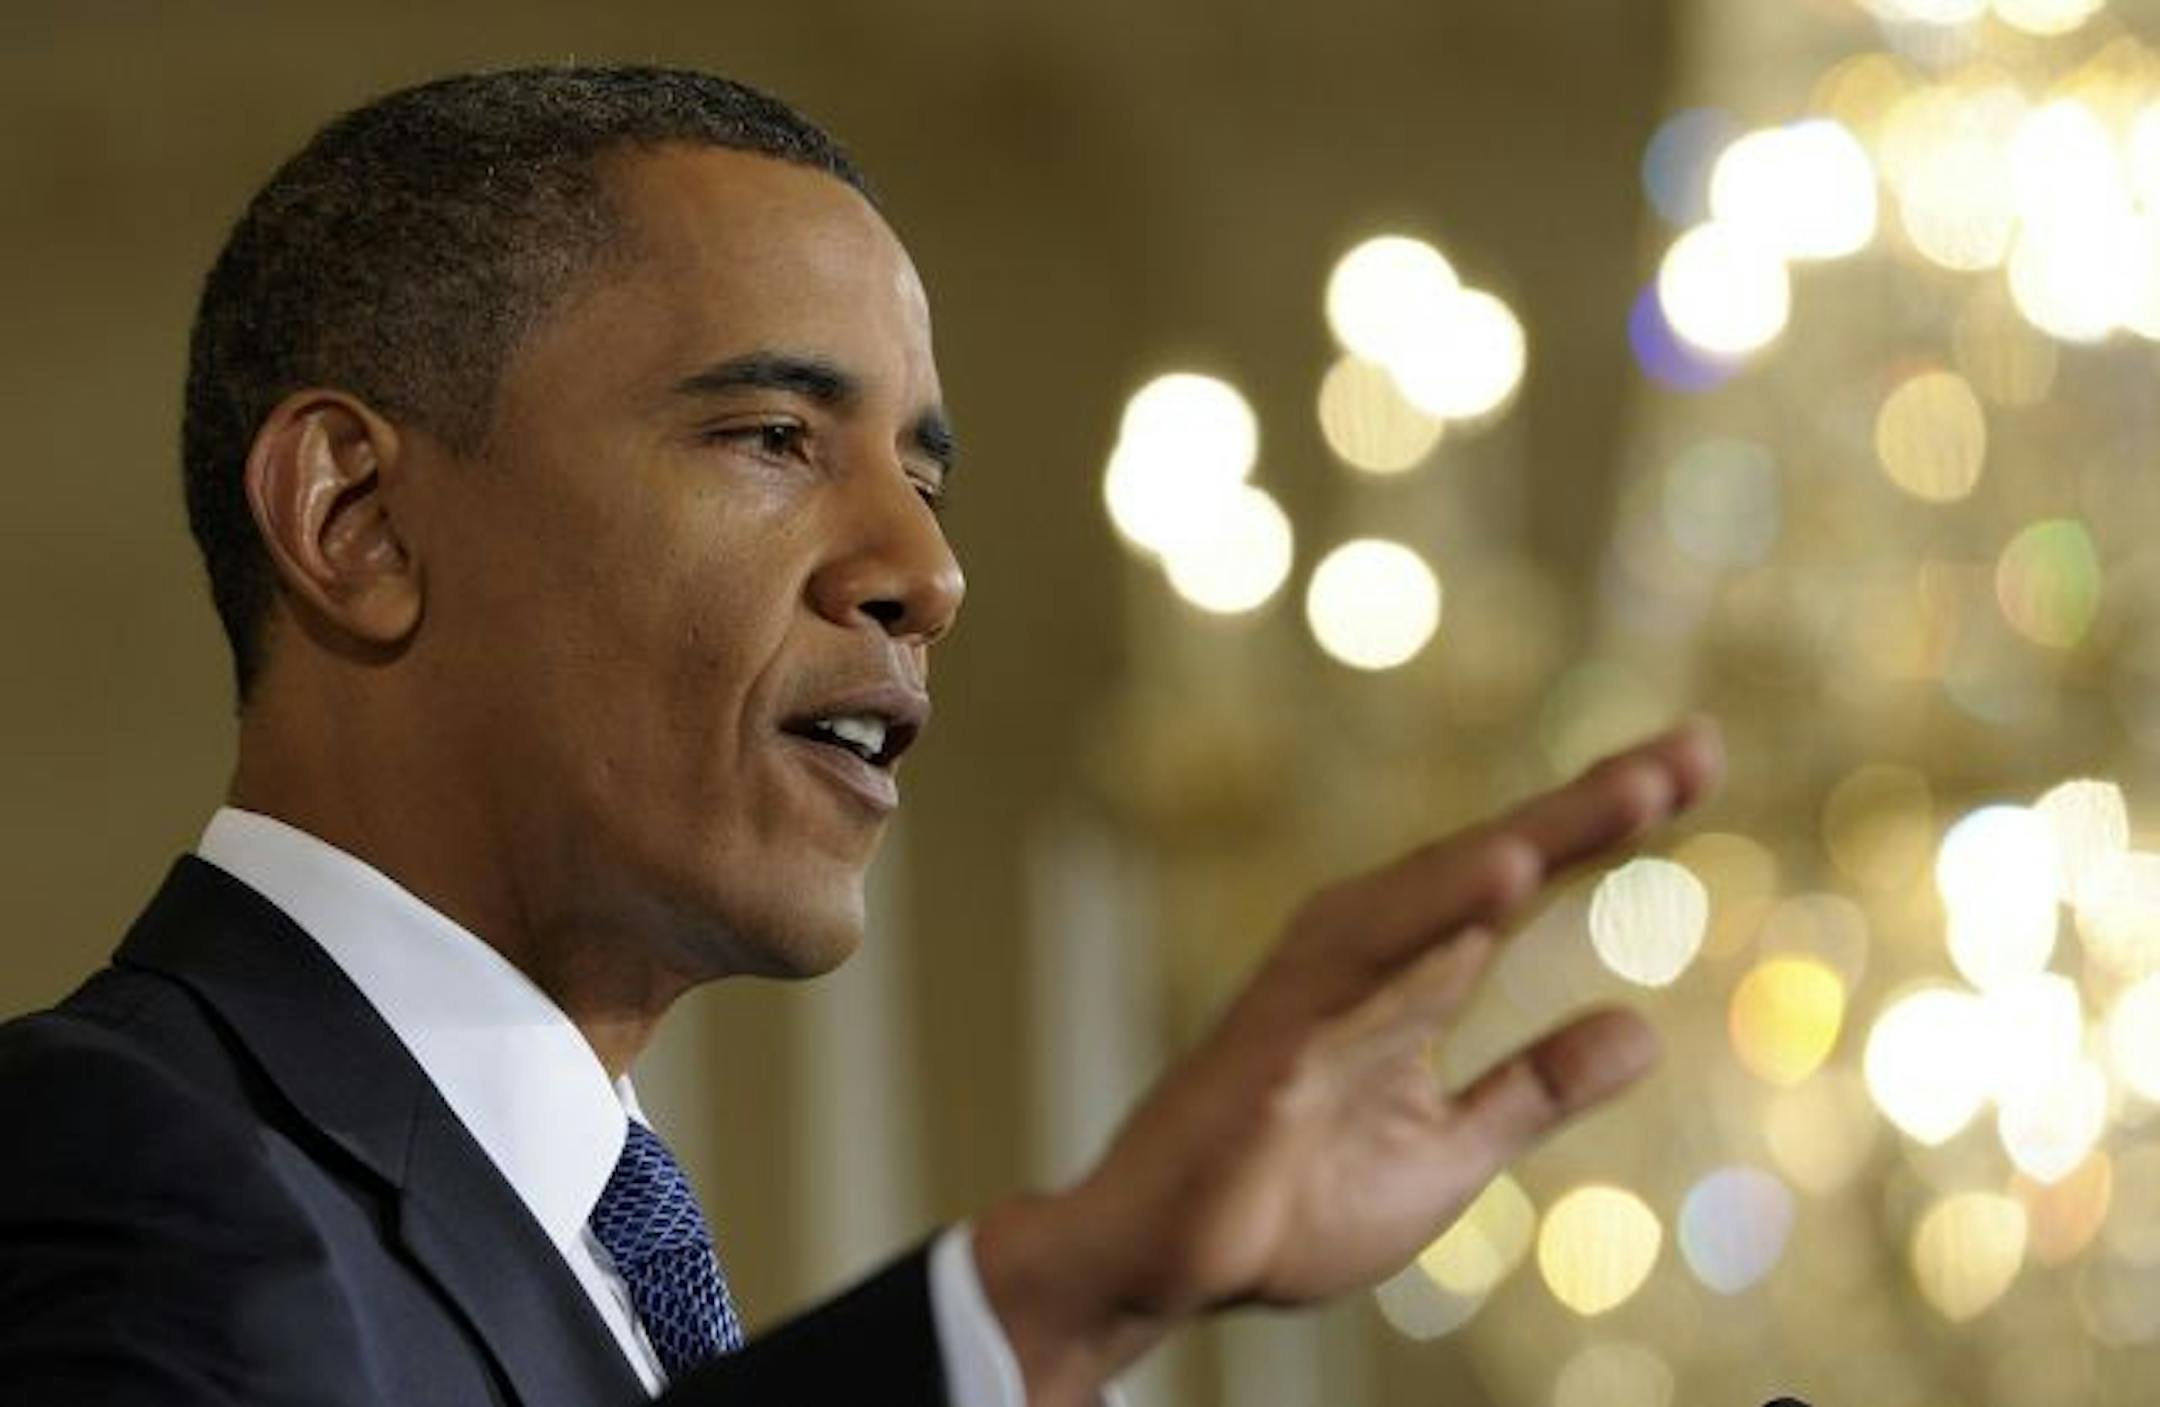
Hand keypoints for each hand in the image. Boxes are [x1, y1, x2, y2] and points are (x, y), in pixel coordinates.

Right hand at [972, 718, 1724, 1403]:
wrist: (1167, 1264)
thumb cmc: (1290, 1197)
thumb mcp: (1448, 1150)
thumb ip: (1534, 1087)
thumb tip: (1643, 1029)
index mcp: (1412, 970)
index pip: (1523, 879)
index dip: (1604, 820)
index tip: (1697, 760)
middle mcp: (1369, 953)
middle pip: (1493, 860)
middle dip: (1592, 805)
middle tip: (1697, 751)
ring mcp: (1321, 986)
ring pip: (1438, 893)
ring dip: (1534, 839)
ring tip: (1631, 795)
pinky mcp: (1281, 1034)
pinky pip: (1368, 964)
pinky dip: (1436, 914)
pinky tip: (1507, 877)